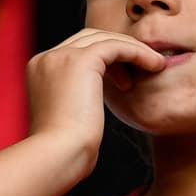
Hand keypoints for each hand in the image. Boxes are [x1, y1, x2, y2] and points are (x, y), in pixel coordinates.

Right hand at [26, 30, 165, 177]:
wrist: (57, 157)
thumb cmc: (65, 151)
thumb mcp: (66, 118)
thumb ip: (74, 100)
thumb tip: (89, 104)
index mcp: (39, 70)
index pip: (77, 50)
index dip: (105, 61)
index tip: (124, 82)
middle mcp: (47, 58)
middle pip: (90, 39)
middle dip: (119, 51)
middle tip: (141, 72)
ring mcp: (62, 56)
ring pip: (104, 38)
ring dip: (133, 49)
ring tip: (155, 67)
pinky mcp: (81, 60)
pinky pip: (117, 46)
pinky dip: (138, 53)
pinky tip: (156, 65)